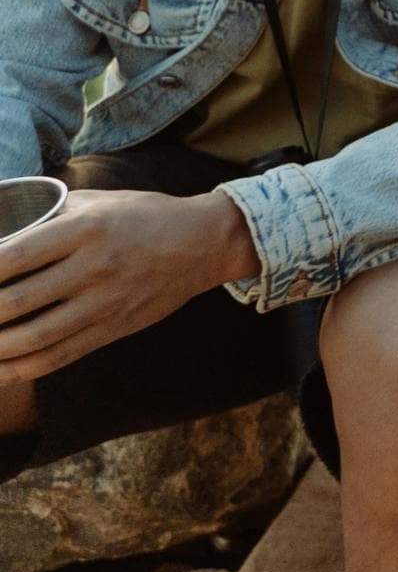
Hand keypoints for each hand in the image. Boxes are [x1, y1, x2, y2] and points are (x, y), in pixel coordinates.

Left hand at [0, 191, 256, 386]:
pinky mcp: (111, 329)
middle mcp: (93, 268)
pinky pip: (57, 357)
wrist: (203, 243)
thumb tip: (2, 230)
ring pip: (32, 338)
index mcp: (85, 230)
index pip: (12, 257)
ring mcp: (103, 303)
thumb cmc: (144, 216)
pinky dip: (18, 369)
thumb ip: (50, 216)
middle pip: (14, 303)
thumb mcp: (98, 202)